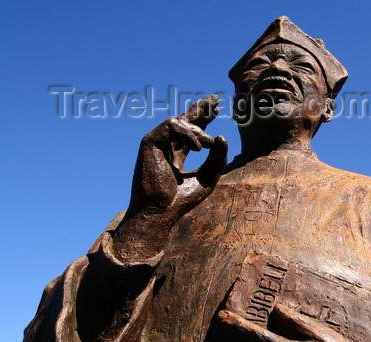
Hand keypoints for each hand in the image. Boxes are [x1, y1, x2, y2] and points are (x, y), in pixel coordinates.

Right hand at [114, 95, 227, 259]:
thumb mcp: (207, 178)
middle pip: (182, 120)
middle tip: (216, 100)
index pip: (190, 131)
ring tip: (209, 143)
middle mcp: (164, 147)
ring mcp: (155, 144)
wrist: (159, 212)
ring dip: (197, 130)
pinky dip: (188, 134)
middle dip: (199, 109)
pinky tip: (199, 147)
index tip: (217, 107)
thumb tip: (221, 136)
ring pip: (178, 122)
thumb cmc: (180, 201)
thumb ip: (217, 159)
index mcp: (175, 155)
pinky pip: (171, 127)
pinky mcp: (149, 142)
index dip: (203, 118)